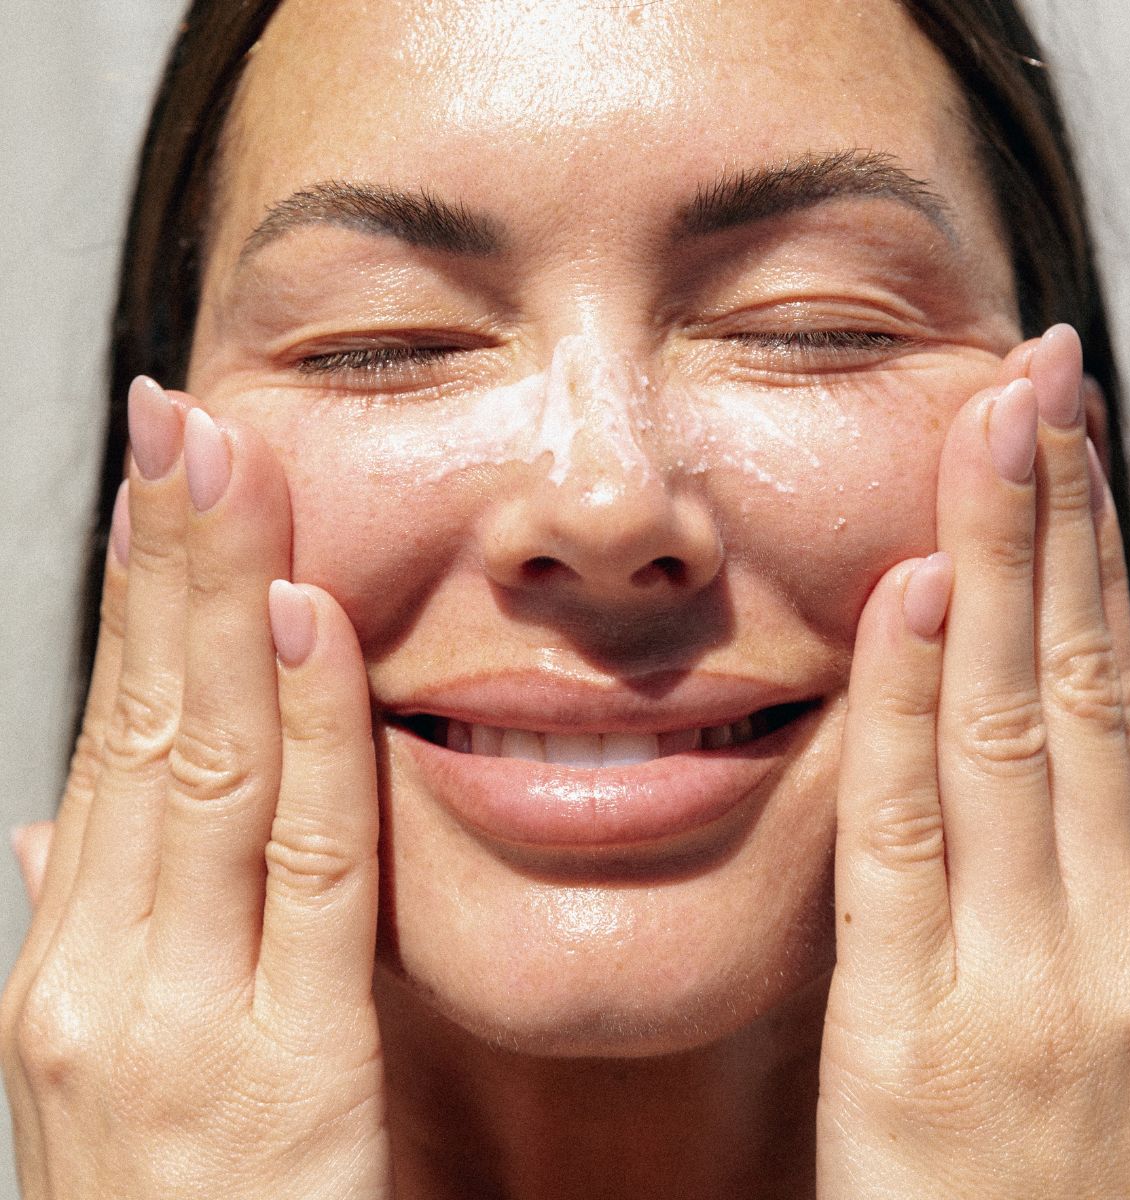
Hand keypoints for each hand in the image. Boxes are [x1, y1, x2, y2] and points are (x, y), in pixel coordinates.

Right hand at [1, 381, 392, 1198]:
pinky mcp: (281, 1066)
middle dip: (164, 558)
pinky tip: (308, 624)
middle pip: (144, 718)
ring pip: (204, 760)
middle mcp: (98, 972)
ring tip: (224, 470)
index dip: (139, 595)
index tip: (162, 477)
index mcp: (74, 958)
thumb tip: (55, 821)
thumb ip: (95, 927)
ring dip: (218, 601)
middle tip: (178, 418)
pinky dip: (307, 732)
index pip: (115, 732)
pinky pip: (306, 864)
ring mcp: (174, 1017)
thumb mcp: (112, 1065)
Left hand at [818, 327, 1129, 1197]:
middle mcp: (1112, 925)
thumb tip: (1001, 741)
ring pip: (1013, 721)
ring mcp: (1033, 972)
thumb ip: (1053, 882)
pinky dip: (911, 702)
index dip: (1092, 556)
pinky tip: (913, 593)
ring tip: (996, 427)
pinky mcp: (925, 1027)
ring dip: (1002, 558)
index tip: (1065, 441)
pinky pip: (910, 829)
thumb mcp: (1090, 1018)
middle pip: (1079, 674)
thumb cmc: (1049, 1185)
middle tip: (1040, 375)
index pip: (1112, 694)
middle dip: (1060, 512)